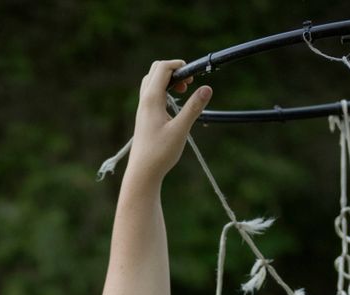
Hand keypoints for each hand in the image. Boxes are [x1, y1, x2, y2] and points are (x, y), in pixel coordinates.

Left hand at [128, 58, 212, 183]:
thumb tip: (207, 88)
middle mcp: (144, 101)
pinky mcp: (144, 119)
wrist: (142, 174)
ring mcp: (143, 110)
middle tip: (187, 85)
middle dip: (173, 70)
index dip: (179, 65)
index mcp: (151, 99)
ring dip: (167, 81)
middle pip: (155, 70)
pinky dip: (163, 92)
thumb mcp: (180, 130)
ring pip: (152, 82)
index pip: (162, 68)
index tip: (192, 77)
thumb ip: (193, 108)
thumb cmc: (159, 154)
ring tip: (182, 93)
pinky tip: (173, 107)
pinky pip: (151, 95)